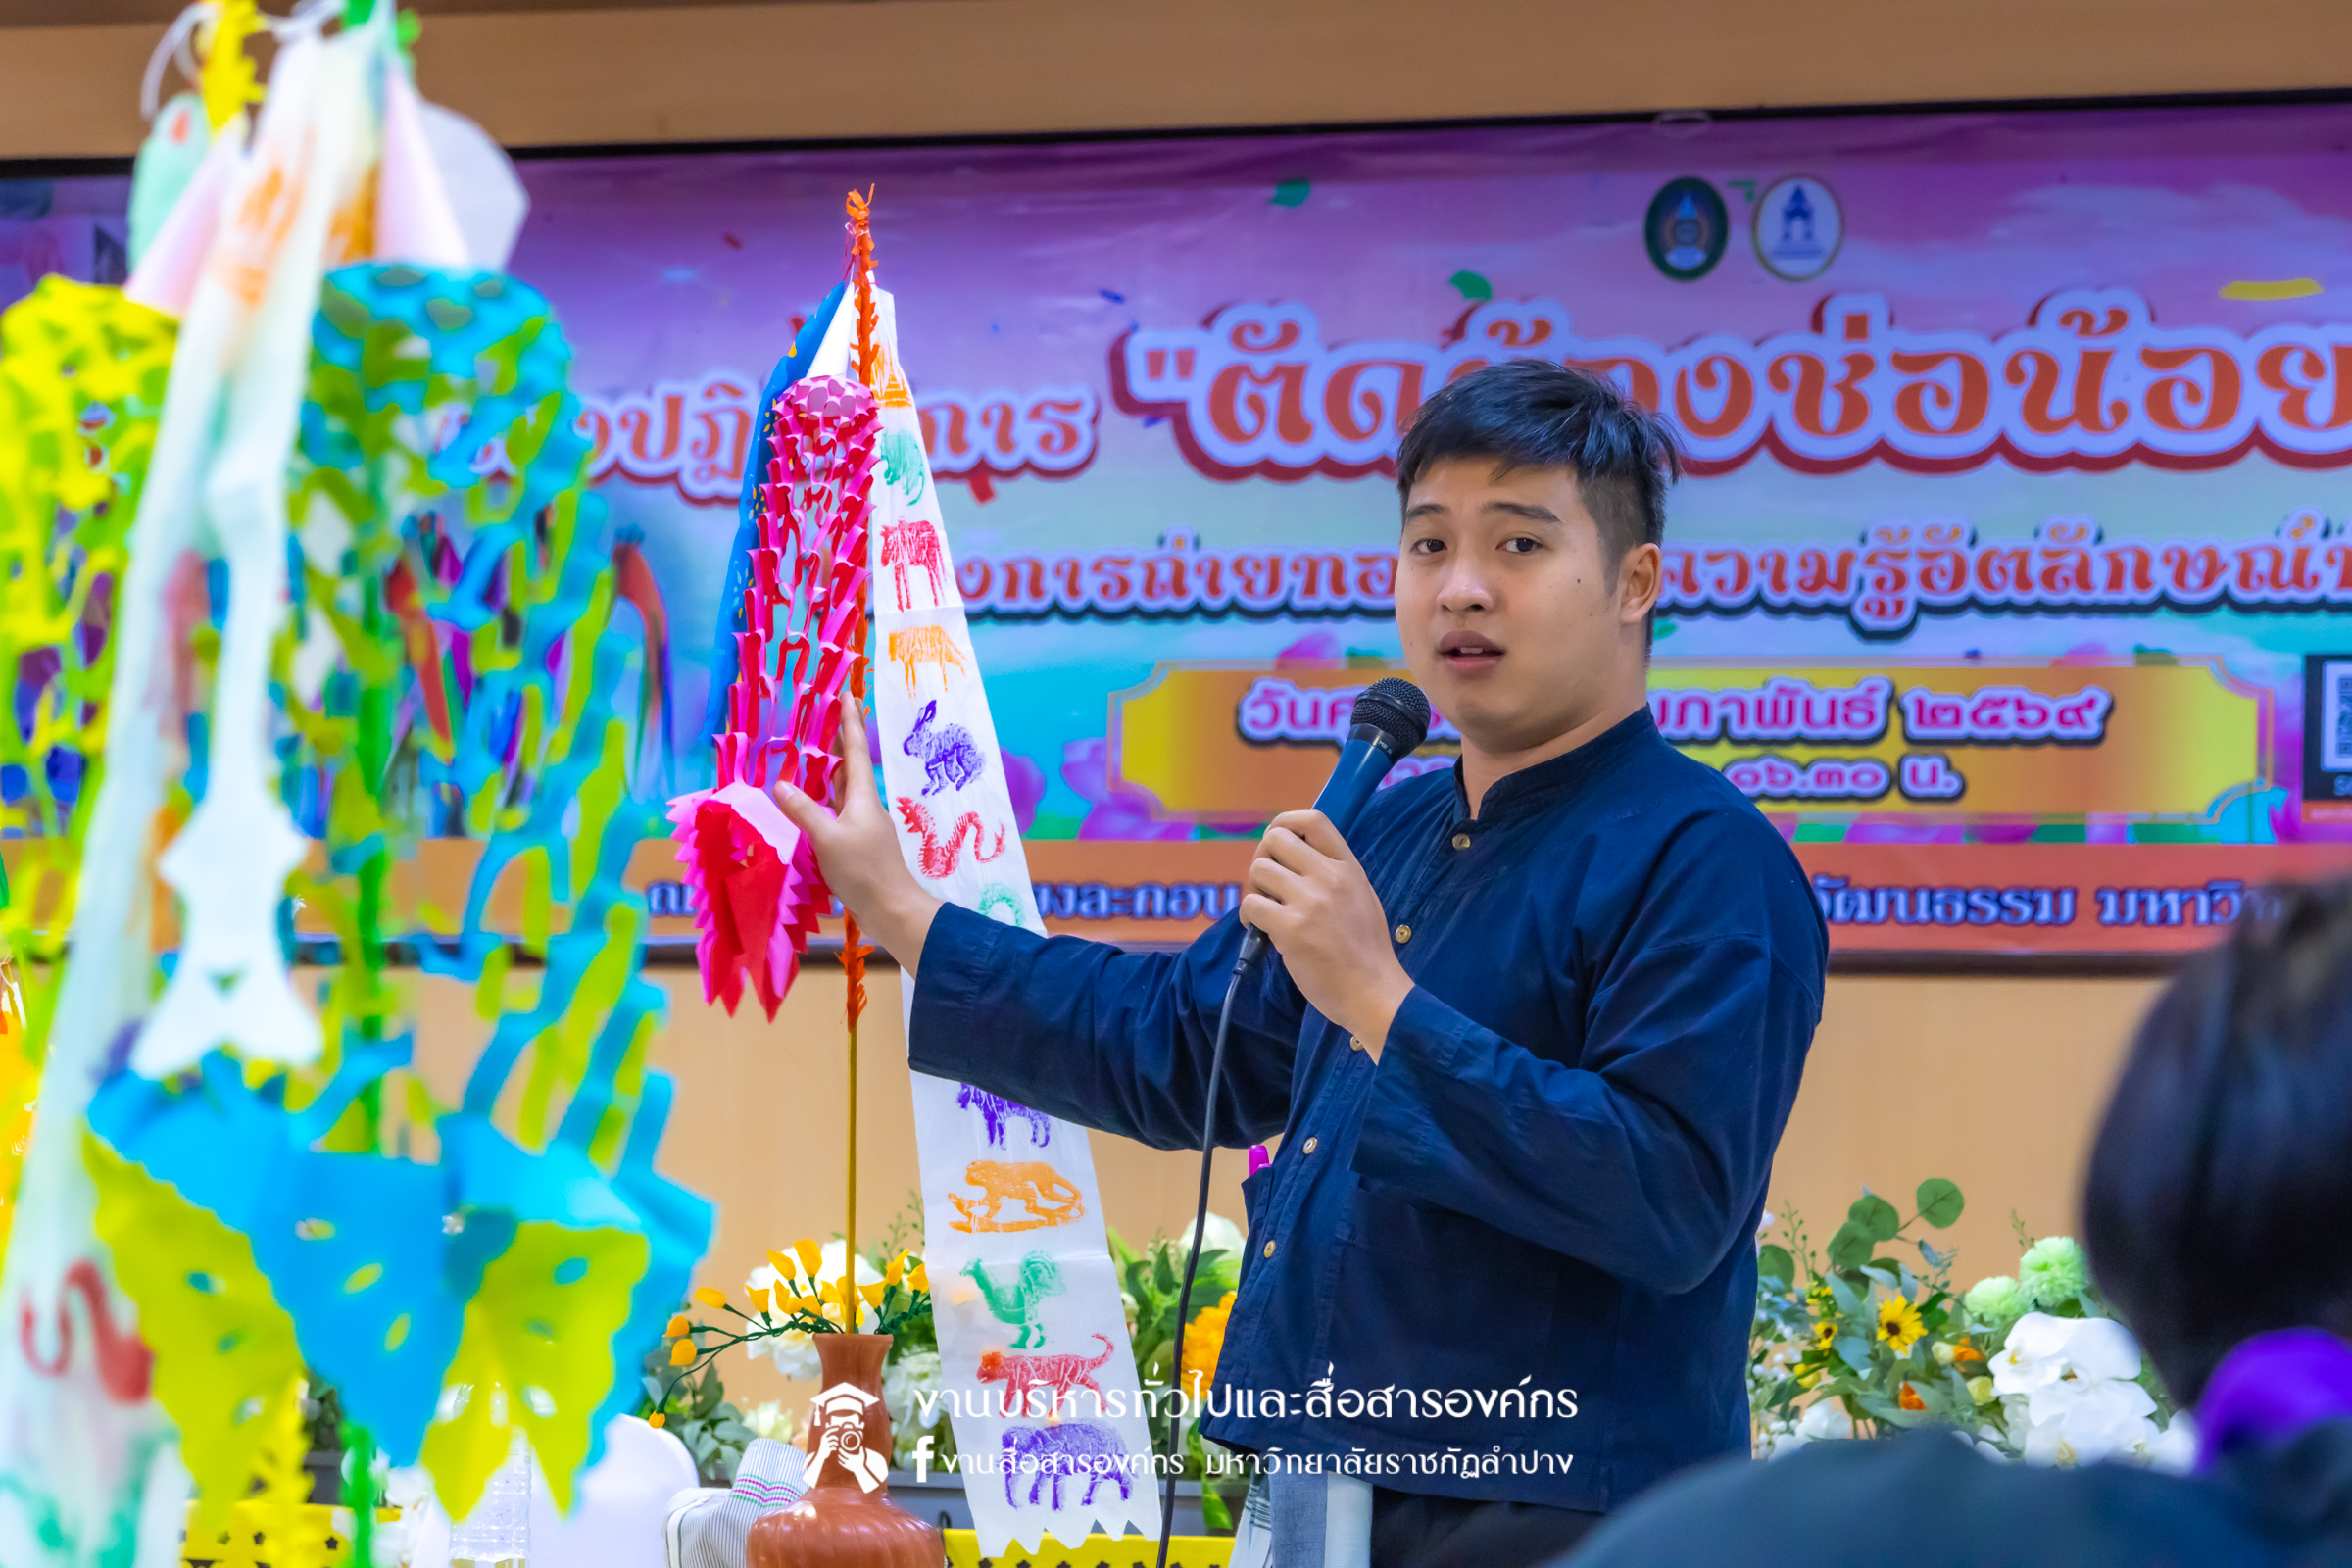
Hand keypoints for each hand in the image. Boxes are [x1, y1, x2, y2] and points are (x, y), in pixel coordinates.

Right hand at [772, 699, 942, 974]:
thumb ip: (805, 811)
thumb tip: (780, 784)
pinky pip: (837, 810)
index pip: (853, 750)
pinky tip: (810, 802)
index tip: (847, 694)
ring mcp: (862, 825)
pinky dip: (824, 799)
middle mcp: (864, 805)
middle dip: (835, 740)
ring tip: (810, 752)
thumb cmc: (864, 871)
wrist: (892, 909)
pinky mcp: (857, 844)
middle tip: (820, 717)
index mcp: (862, 797)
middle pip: (848, 765)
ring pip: (842, 788)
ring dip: (828, 770)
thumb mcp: (829, 839)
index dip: (849, 721)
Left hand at [1239, 810, 1414, 1056]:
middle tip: (1266, 885)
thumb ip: (1335, 876)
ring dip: (1254, 891)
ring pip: (1258, 871)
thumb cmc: (1368, 953)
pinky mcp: (1290, 928)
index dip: (1286, 823)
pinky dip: (1248, 917)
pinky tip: (1259, 931)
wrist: (1373, 992)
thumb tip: (1297, 862)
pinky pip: (1251, 904)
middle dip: (1262, 858)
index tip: (1277, 844)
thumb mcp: (1362, 898)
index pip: (1313, 820)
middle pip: (1275, 839)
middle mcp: (1329, 876)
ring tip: (1264, 913)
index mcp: (1348, 867)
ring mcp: (1309, 900)